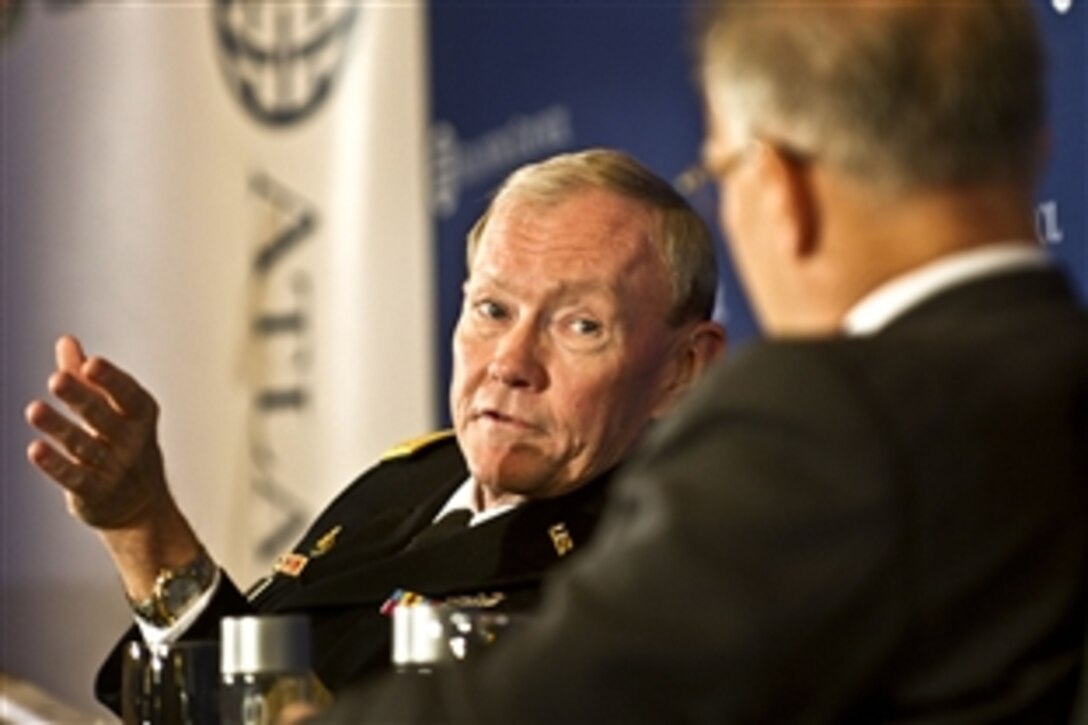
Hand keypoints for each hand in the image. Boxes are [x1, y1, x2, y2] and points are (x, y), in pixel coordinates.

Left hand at [25, 335, 200, 595]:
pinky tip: (36, 449)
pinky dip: (55, 465)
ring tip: (34, 409)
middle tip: (56, 379)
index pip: (128, 395)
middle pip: (103, 417)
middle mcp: (133, 442)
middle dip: (81, 398)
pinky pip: (73, 477)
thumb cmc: (122, 445)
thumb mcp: (113, 410)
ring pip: (84, 446)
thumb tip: (66, 341)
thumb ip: (87, 378)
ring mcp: (115, 469)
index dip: (111, 380)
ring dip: (59, 427)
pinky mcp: (95, 494)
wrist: (140, 506)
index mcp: (141, 415)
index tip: (92, 364)